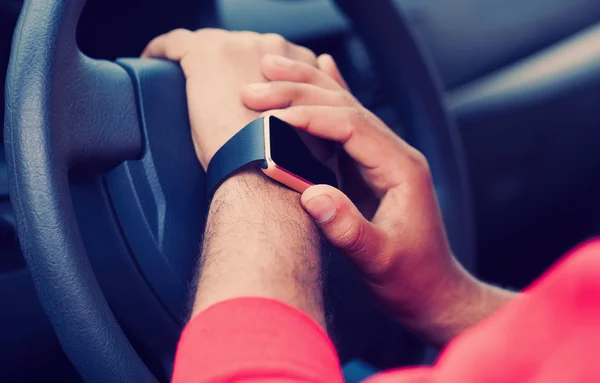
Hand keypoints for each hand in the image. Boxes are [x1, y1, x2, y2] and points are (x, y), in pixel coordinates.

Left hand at [142, 29, 317, 168]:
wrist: (265, 163)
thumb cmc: (284, 157)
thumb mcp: (298, 124)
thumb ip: (291, 106)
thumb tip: (275, 112)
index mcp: (298, 62)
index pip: (269, 53)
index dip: (247, 64)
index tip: (235, 78)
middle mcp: (271, 45)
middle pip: (237, 45)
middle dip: (224, 63)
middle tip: (208, 88)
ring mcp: (237, 46)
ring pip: (208, 43)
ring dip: (196, 59)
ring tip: (180, 76)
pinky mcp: (205, 53)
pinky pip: (174, 43)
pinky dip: (161, 51)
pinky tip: (152, 62)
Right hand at [241, 55, 513, 345]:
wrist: (431, 290)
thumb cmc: (410, 278)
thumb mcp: (379, 260)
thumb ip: (347, 228)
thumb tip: (311, 195)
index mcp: (401, 169)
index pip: (352, 126)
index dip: (310, 117)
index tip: (271, 116)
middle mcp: (394, 154)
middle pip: (344, 108)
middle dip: (299, 92)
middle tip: (255, 86)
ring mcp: (383, 158)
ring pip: (343, 109)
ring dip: (306, 88)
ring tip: (271, 68)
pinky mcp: (370, 167)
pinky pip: (346, 125)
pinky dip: (330, 97)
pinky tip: (323, 70)